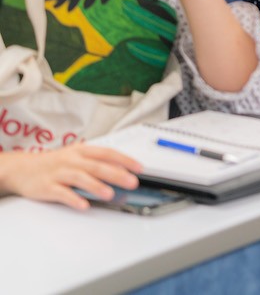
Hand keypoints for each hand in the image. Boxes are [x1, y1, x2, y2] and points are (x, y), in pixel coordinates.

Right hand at [0, 145, 140, 209]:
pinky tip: (84, 205)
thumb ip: (97, 163)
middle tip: (132, 182)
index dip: (124, 160)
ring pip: (80, 178)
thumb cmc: (56, 163)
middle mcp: (72, 160)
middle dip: (116, 174)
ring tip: (110, 194)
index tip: (139, 168)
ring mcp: (59, 173)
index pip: (107, 153)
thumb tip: (123, 172)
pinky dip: (73, 199)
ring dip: (96, 186)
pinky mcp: (47, 187)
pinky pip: (62, 193)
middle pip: (97, 166)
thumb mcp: (77, 157)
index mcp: (82, 151)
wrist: (23, 169)